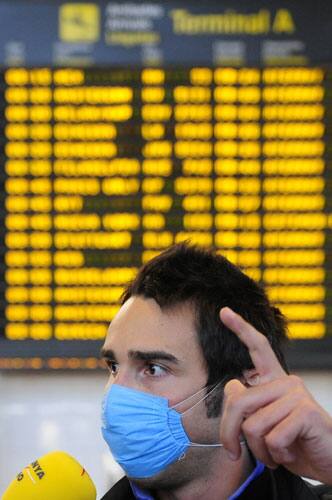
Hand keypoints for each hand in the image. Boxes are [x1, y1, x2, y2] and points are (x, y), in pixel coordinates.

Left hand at [219, 307, 331, 483]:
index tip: (224, 312)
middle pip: (238, 401)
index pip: (257, 348)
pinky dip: (276, 454)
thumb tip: (234, 388)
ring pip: (253, 425)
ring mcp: (297, 394)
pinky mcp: (306, 412)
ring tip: (276, 453)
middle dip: (229, 433)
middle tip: (234, 452)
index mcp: (274, 381)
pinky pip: (273, 438)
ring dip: (260, 450)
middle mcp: (286, 381)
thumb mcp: (263, 425)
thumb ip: (246, 406)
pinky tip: (290, 453)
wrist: (327, 464)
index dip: (240, 328)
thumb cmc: (293, 444)